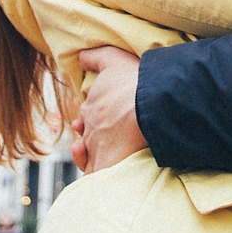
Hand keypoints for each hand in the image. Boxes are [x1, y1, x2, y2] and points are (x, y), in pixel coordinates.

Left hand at [75, 46, 147, 172]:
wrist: (152, 103)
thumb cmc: (135, 80)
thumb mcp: (113, 59)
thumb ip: (95, 57)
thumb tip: (80, 57)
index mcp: (91, 106)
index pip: (87, 115)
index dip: (91, 117)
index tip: (100, 117)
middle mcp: (90, 127)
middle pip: (87, 135)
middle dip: (90, 136)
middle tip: (104, 134)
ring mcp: (97, 146)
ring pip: (89, 156)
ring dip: (87, 155)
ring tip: (96, 150)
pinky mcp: (107, 163)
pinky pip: (95, 175)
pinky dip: (95, 174)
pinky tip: (101, 169)